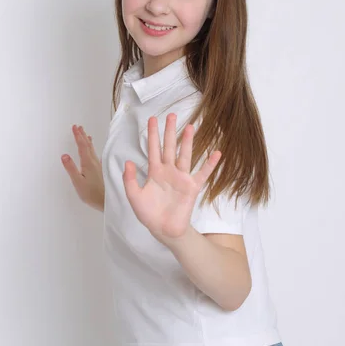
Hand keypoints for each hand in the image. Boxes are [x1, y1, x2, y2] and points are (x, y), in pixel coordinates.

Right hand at [62, 125, 104, 210]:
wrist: (107, 201)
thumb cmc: (91, 193)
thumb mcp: (78, 182)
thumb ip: (71, 168)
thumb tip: (64, 155)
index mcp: (88, 163)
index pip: (82, 146)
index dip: (78, 136)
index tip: (74, 127)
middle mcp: (94, 162)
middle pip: (87, 146)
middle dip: (82, 135)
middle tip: (78, 127)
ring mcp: (98, 166)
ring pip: (92, 149)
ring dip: (87, 141)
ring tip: (86, 134)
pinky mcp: (100, 170)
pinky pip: (95, 155)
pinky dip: (91, 149)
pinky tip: (93, 151)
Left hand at [122, 113, 220, 241]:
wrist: (163, 230)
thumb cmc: (148, 214)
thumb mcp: (134, 197)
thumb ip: (130, 180)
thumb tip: (128, 162)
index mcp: (154, 172)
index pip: (153, 149)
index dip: (153, 135)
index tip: (152, 119)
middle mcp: (168, 171)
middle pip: (170, 147)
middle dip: (170, 131)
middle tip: (172, 115)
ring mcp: (181, 178)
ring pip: (185, 155)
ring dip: (188, 142)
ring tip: (191, 126)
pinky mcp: (192, 187)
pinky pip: (202, 174)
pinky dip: (210, 164)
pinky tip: (216, 153)